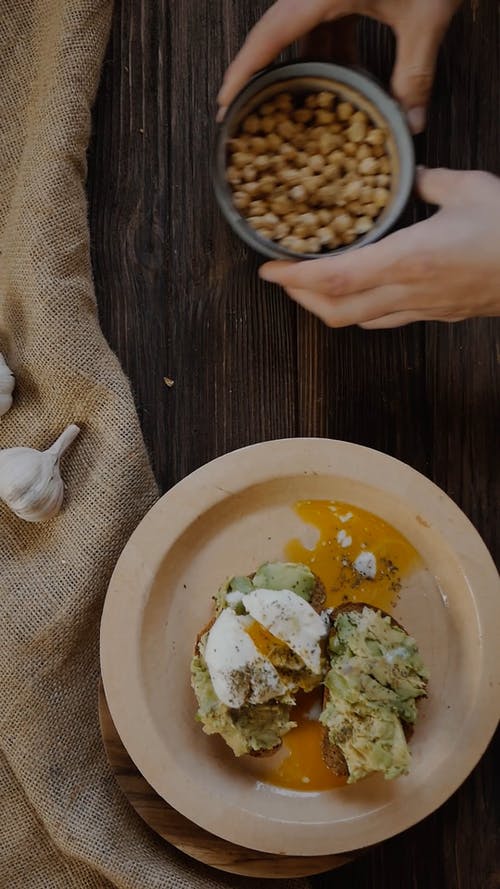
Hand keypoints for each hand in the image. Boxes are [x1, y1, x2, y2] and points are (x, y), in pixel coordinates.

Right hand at [218, 0, 460, 132]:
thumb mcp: (426, 17)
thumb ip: (416, 73)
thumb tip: (410, 122)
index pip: (269, 36)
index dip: (242, 72)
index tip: (224, 102)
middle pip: (278, 36)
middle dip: (266, 75)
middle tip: (252, 111)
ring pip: (303, 30)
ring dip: (306, 67)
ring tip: (301, 105)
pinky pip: (326, 21)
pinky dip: (330, 50)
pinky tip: (344, 75)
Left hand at [258, 168, 499, 327]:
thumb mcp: (468, 189)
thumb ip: (428, 182)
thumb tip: (407, 175)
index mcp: (409, 258)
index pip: (336, 278)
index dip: (295, 278)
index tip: (269, 270)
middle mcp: (408, 292)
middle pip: (336, 311)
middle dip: (300, 299)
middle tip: (283, 280)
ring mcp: (421, 309)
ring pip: (357, 322)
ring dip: (326, 308)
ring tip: (311, 287)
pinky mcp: (435, 315)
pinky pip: (384, 321)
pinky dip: (357, 311)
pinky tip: (356, 296)